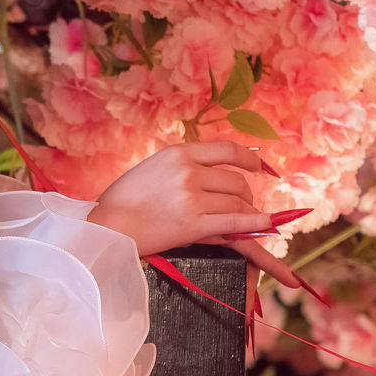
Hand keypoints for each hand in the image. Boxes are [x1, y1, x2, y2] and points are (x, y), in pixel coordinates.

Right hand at [89, 140, 303, 296]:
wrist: (106, 226)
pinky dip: (256, 224)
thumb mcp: (154, 168)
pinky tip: (269, 226)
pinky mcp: (192, 225)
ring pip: (237, 203)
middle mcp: (188, 172)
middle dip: (245, 196)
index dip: (249, 159)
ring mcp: (191, 198)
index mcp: (179, 153)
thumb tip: (219, 173)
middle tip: (242, 207)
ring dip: (245, 214)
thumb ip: (184, 165)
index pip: (227, 149)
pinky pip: (235, 222)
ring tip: (241, 223)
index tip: (259, 167)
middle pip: (236, 181)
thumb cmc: (125, 200)